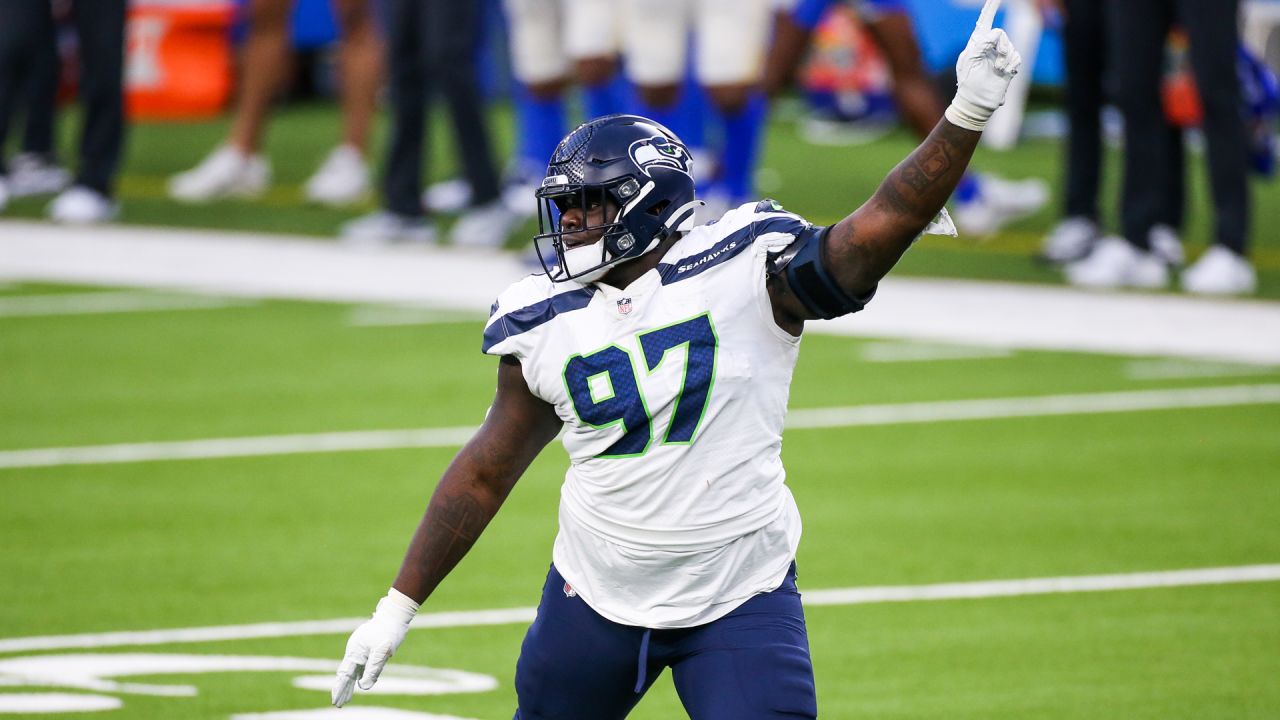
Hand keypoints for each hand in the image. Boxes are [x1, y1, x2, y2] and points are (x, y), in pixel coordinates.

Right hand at [331, 589, 418, 706]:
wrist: (394, 614)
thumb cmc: (389, 631)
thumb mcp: (382, 652)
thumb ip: (373, 669)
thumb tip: (364, 687)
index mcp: (355, 651)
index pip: (344, 675)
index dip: (340, 689)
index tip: (336, 701)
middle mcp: (355, 650)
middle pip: (346, 674)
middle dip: (342, 689)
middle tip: (338, 704)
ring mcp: (360, 648)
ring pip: (353, 670)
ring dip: (349, 684)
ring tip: (346, 698)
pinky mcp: (367, 647)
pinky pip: (360, 664)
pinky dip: (358, 675)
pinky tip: (358, 682)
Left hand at [944, 0, 1022, 131]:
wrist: (976, 103)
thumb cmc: (968, 83)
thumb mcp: (970, 60)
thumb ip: (981, 44)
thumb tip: (994, 34)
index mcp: (976, 43)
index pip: (984, 21)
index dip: (991, 7)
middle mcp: (990, 47)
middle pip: (1000, 34)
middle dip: (999, 47)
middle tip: (995, 63)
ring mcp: (1000, 56)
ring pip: (1009, 45)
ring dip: (1004, 58)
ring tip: (997, 70)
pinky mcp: (1009, 65)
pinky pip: (1016, 56)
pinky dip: (1011, 64)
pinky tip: (1004, 73)